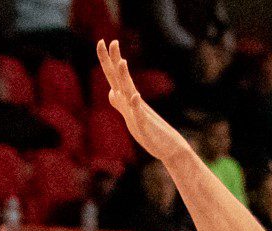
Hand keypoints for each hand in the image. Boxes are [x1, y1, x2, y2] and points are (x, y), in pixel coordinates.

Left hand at [95, 40, 192, 164]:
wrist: (169, 148)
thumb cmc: (150, 132)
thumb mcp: (131, 117)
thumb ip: (121, 104)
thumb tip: (112, 92)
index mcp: (129, 99)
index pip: (115, 77)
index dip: (108, 61)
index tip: (102, 41)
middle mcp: (134, 102)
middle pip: (121, 79)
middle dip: (114, 61)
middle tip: (111, 41)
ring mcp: (140, 113)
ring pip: (131, 93)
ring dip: (125, 77)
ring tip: (121, 61)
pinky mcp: (145, 126)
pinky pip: (140, 115)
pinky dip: (136, 105)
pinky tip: (134, 96)